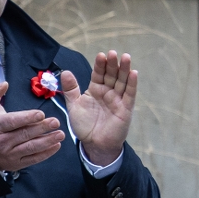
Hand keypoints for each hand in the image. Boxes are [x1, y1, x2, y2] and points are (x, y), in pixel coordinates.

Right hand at [0, 82, 64, 172]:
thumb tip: (4, 84)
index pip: (12, 122)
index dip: (27, 118)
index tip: (41, 114)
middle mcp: (1, 141)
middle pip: (24, 134)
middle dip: (42, 128)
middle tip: (56, 122)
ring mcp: (9, 154)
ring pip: (31, 147)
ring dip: (47, 141)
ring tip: (60, 134)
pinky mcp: (17, 163)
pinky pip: (33, 159)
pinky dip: (46, 153)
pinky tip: (56, 146)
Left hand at [64, 51, 137, 167]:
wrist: (94, 144)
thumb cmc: (84, 125)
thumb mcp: (74, 105)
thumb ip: (70, 89)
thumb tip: (65, 72)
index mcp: (95, 90)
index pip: (99, 74)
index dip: (100, 65)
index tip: (101, 55)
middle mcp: (108, 92)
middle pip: (112, 75)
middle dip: (112, 64)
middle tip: (113, 53)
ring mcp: (118, 99)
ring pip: (122, 81)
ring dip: (124, 69)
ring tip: (125, 57)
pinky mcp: (126, 108)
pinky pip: (130, 94)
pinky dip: (132, 84)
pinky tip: (133, 73)